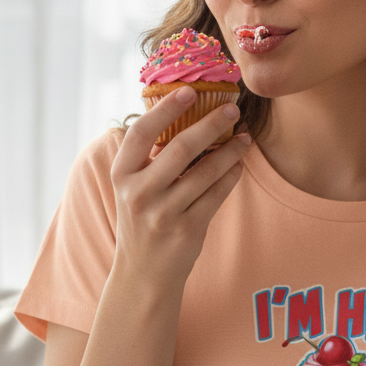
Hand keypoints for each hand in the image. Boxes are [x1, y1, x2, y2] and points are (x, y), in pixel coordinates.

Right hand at [110, 87, 251, 280]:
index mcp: (121, 175)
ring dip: (230, 151)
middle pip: (179, 148)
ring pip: (205, 172)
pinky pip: (217, 195)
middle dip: (210, 124)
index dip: (165, 109)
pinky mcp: (187, 230)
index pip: (140, 132)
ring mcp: (163, 214)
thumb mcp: (133, 188)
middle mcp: (138, 194)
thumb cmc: (143, 221)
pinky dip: (231, 176)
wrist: (143, 274)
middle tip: (232, 108)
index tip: (189, 91)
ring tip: (245, 137)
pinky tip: (239, 164)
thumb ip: (150, 158)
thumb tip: (186, 115)